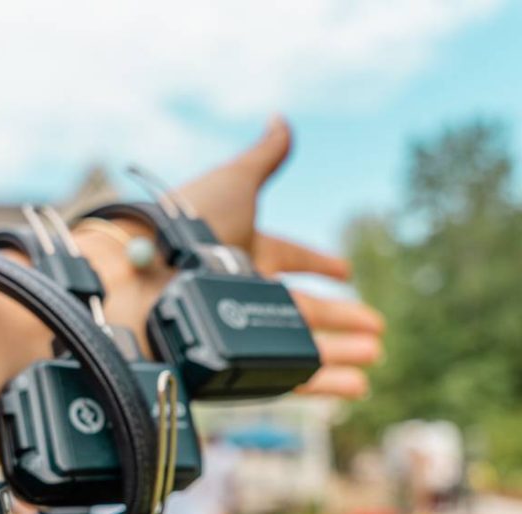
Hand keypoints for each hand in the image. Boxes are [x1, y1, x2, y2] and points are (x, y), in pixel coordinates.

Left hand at [176, 117, 384, 398]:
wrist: (145, 271)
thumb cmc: (186, 222)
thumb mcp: (234, 182)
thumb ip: (264, 156)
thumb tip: (282, 118)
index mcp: (245, 250)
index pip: (290, 257)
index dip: (318, 263)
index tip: (345, 271)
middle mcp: (244, 292)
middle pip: (304, 308)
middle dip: (341, 316)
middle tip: (375, 327)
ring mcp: (242, 328)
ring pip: (302, 344)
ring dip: (342, 351)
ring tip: (375, 355)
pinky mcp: (240, 362)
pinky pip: (290, 376)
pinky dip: (324, 383)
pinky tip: (355, 387)